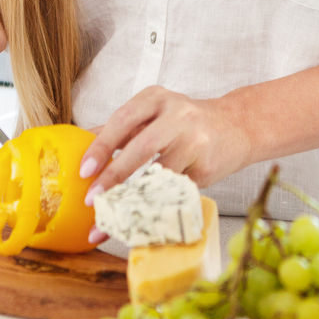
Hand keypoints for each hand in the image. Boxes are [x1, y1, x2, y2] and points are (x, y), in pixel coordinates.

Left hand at [79, 85, 249, 203]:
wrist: (236, 125)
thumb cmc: (185, 122)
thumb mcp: (153, 113)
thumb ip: (121, 127)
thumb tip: (83, 142)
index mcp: (155, 99)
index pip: (121, 121)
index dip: (101, 147)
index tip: (84, 171)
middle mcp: (176, 115)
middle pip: (140, 148)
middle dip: (113, 177)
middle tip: (92, 200)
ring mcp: (194, 140)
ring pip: (159, 173)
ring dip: (133, 199)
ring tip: (112, 219)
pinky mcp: (206, 166)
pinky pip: (175, 189)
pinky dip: (156, 204)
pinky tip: (141, 218)